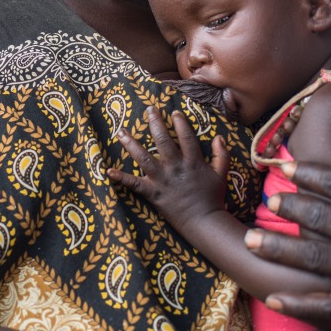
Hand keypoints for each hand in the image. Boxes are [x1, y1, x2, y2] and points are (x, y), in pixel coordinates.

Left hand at [108, 107, 229, 227]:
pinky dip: (121, 177)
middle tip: (149, 109)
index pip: (186, 136)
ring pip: (144, 158)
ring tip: (121, 132)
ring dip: (131, 144)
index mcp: (193, 161)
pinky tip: (108, 170)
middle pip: (163, 140)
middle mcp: (176, 167)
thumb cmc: (213, 198)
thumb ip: (221, 154)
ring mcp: (162, 179)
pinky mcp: (153, 193)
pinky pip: (134, 184)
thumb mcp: (222, 174)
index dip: (180, 123)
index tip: (174, 112)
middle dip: (155, 122)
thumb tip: (219, 136)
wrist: (204, 222)